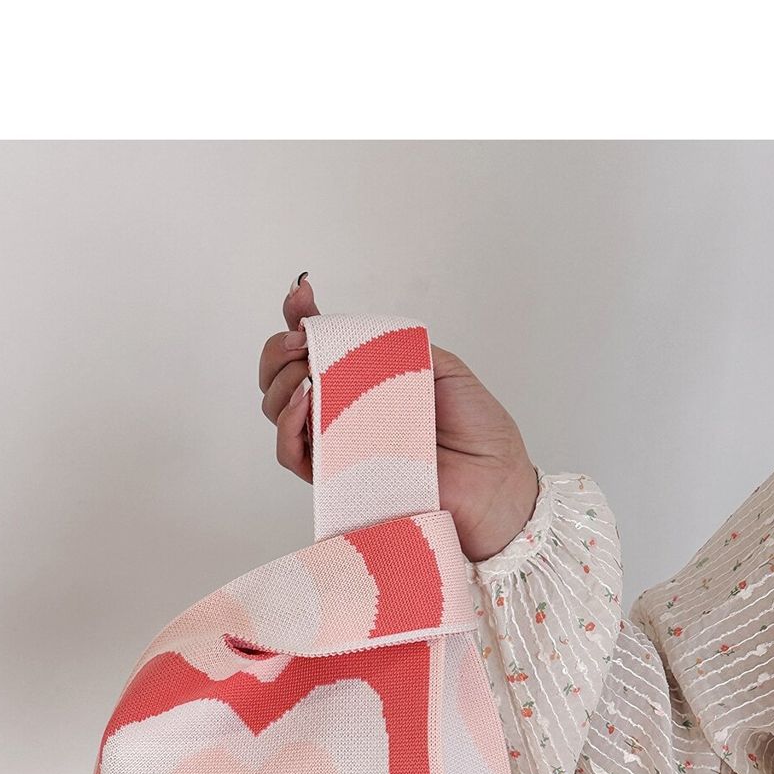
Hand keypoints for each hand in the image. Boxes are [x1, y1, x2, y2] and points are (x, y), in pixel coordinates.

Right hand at [258, 276, 539, 561]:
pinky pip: (293, 453)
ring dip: (281, 381)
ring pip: (278, 411)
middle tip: (301, 340)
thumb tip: (349, 330)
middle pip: (282, 377)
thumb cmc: (479, 430)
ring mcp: (338, 444)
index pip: (318, 347)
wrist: (495, 480)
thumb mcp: (441, 366)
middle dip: (279, 349)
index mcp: (368, 380)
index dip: (299, 318)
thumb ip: (395, 344)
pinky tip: (306, 399)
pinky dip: (289, 424)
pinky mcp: (337, 479)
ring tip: (306, 370)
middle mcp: (345, 411)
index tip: (301, 292)